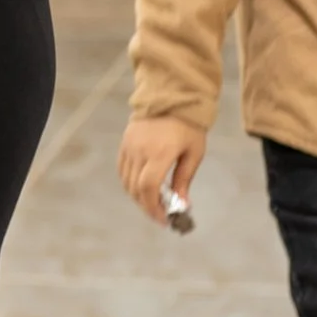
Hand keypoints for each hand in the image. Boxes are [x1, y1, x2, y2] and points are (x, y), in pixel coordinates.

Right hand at [117, 115, 207, 229]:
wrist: (172, 97)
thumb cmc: (188, 126)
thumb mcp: (194, 153)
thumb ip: (184, 179)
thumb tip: (182, 204)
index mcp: (160, 153)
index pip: (148, 187)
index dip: (154, 207)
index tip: (164, 219)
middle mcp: (140, 150)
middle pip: (135, 188)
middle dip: (147, 206)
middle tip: (160, 215)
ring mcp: (129, 146)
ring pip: (126, 181)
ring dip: (138, 196)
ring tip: (153, 202)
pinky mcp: (125, 143)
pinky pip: (122, 169)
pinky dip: (130, 183)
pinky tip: (142, 188)